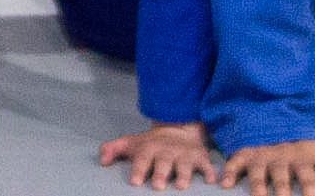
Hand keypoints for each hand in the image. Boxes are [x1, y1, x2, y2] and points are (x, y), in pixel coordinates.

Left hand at [101, 121, 216, 187]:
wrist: (179, 128)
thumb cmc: (151, 143)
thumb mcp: (132, 143)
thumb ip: (114, 149)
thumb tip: (102, 161)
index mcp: (149, 148)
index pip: (142, 159)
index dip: (139, 170)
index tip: (135, 182)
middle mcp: (167, 151)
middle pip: (164, 163)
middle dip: (161, 173)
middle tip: (158, 186)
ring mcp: (184, 154)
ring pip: (184, 165)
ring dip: (183, 175)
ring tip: (181, 186)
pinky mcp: (200, 157)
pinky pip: (207, 165)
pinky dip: (210, 172)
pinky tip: (212, 180)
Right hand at [217, 139, 314, 194]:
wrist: (274, 116)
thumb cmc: (298, 143)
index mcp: (299, 158)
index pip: (306, 174)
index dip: (309, 185)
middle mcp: (279, 158)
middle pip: (281, 176)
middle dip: (282, 189)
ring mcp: (261, 155)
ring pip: (258, 173)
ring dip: (258, 186)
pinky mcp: (246, 153)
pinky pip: (235, 161)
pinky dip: (229, 171)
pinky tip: (225, 183)